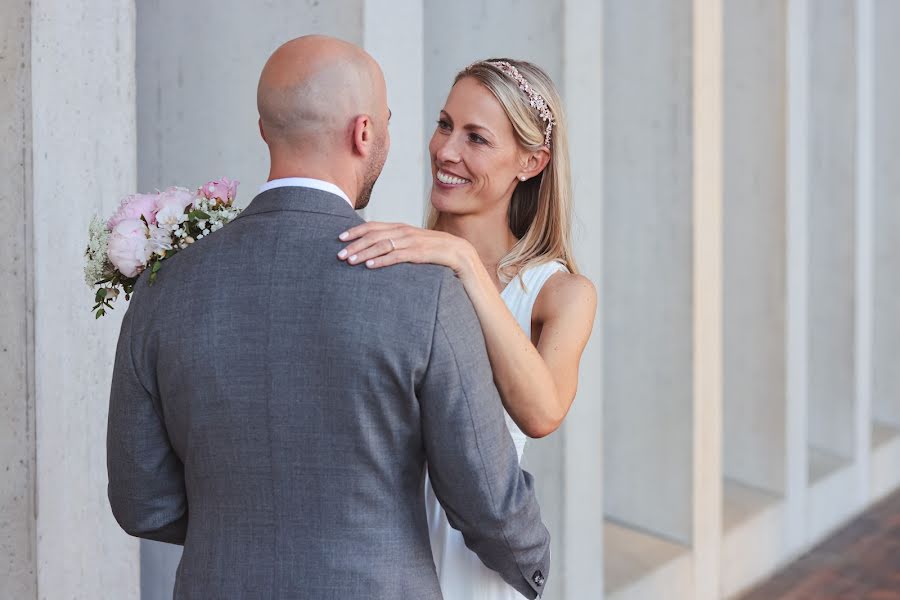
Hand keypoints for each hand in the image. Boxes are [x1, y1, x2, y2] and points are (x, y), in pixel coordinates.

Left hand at [336, 222, 475, 277]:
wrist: (462, 254)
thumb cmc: (435, 252)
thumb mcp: (413, 245)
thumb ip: (397, 245)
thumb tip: (377, 250)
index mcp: (402, 228)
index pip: (374, 226)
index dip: (356, 231)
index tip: (340, 238)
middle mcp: (405, 232)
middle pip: (374, 235)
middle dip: (355, 244)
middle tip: (339, 253)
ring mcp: (413, 242)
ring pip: (383, 245)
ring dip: (364, 253)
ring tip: (350, 261)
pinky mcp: (421, 254)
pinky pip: (397, 257)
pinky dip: (382, 261)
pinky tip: (370, 266)